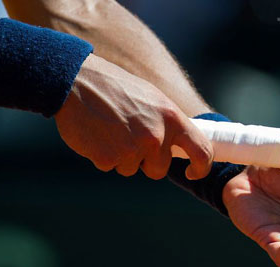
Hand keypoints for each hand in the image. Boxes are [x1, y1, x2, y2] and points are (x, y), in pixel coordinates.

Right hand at [55, 54, 212, 179]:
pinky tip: (97, 135)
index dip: (201, 167)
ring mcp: (132, 149)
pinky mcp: (108, 158)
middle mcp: (156, 136)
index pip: (202, 151)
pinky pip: (111, 167)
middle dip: (147, 161)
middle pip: (160, 169)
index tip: (193, 172)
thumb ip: (171, 123)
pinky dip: (103, 156)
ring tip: (111, 130)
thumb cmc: (117, 88)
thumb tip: (186, 146)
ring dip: (122, 157)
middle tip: (130, 137)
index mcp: (172, 118)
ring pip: (132, 169)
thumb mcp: (154, 99)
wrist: (77, 81)